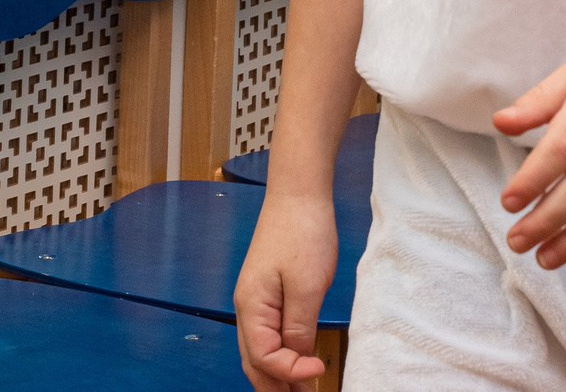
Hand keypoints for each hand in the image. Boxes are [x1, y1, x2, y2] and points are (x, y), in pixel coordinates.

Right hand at [234, 191, 338, 388]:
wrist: (298, 193)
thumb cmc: (302, 232)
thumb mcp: (307, 285)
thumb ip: (299, 327)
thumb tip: (296, 360)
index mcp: (251, 308)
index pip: (263, 358)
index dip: (290, 372)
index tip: (319, 369)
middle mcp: (246, 309)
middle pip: (254, 362)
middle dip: (276, 385)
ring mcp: (254, 301)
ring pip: (259, 351)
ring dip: (277, 374)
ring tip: (300, 389)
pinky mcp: (267, 293)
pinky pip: (267, 334)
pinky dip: (279, 354)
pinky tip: (296, 360)